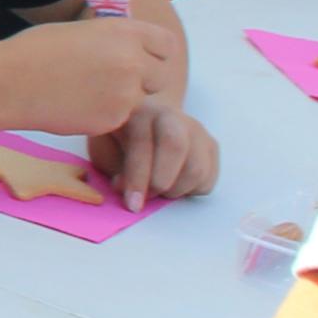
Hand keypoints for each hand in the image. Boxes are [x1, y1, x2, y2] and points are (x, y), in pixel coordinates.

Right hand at [0, 18, 169, 138]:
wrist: (8, 82)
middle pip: (161, 75)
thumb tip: (129, 49)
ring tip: (85, 93)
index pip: (166, 45)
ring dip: (122, 99)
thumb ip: (113, 40)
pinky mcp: (113, 120)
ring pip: (140, 100)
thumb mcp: (82, 31)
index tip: (139, 58)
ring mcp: (125, 94)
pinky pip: (119, 118)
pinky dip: (103, 114)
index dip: (153, 53)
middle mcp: (133, 61)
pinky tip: (75, 106)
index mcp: (125, 32)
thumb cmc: (34, 50)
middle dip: (143, 79)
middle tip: (112, 80)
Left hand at [86, 96, 218, 206]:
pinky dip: (191, 192)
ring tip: (158, 192)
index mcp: (139, 112)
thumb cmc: (118, 141)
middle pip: (176, 147)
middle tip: (149, 198)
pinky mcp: (211, 146)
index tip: (132, 204)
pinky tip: (173, 185)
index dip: (137, 178)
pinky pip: (208, 178)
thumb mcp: (106, 150)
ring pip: (197, 169)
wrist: (144, 126)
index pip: (143, 144)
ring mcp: (195, 130)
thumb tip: (130, 194)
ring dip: (176, 190)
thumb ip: (115, 168)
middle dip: (162, 181)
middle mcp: (171, 116)